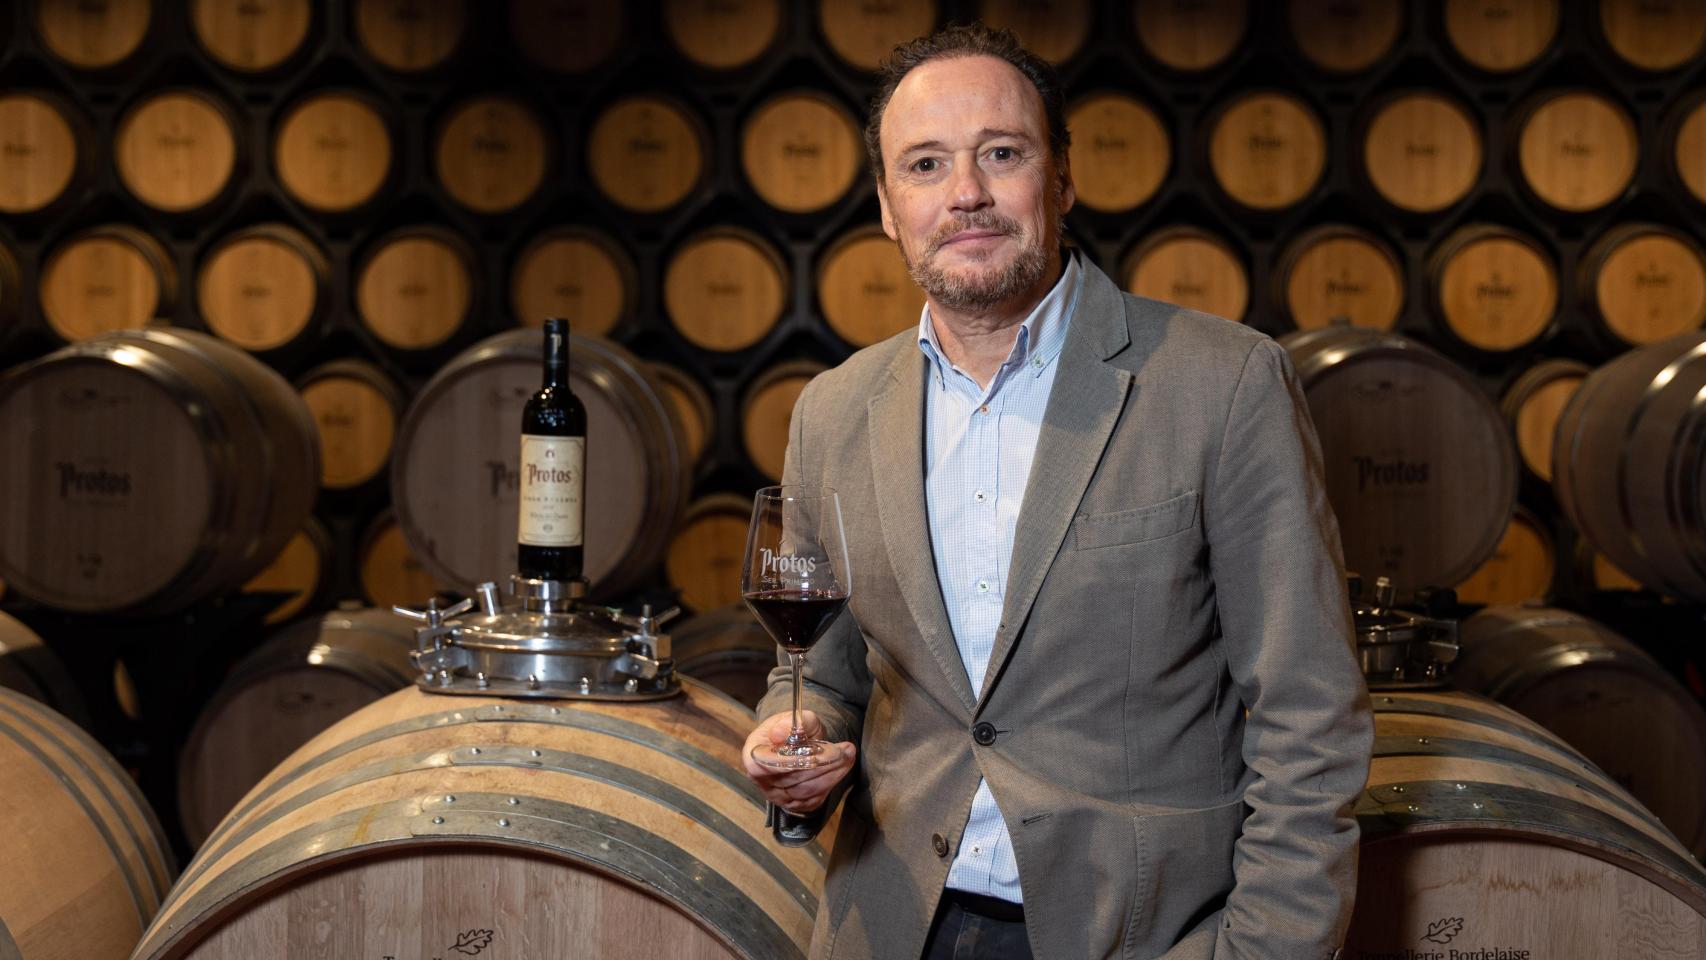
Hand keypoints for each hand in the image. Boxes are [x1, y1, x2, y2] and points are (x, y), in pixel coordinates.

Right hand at [741, 710, 857, 813]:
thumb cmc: (791, 729)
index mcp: (752, 755)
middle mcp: (761, 780)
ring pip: (805, 791)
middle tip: (844, 750)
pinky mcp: (794, 804)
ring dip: (831, 773)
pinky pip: (813, 799)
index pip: (764, 765)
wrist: (797, 743)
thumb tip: (779, 733)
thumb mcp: (794, 717)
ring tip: (848, 755)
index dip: (789, 762)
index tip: (814, 755)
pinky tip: (842, 767)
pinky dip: (831, 783)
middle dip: (821, 764)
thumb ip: (791, 722)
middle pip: (791, 779)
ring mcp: (777, 795)